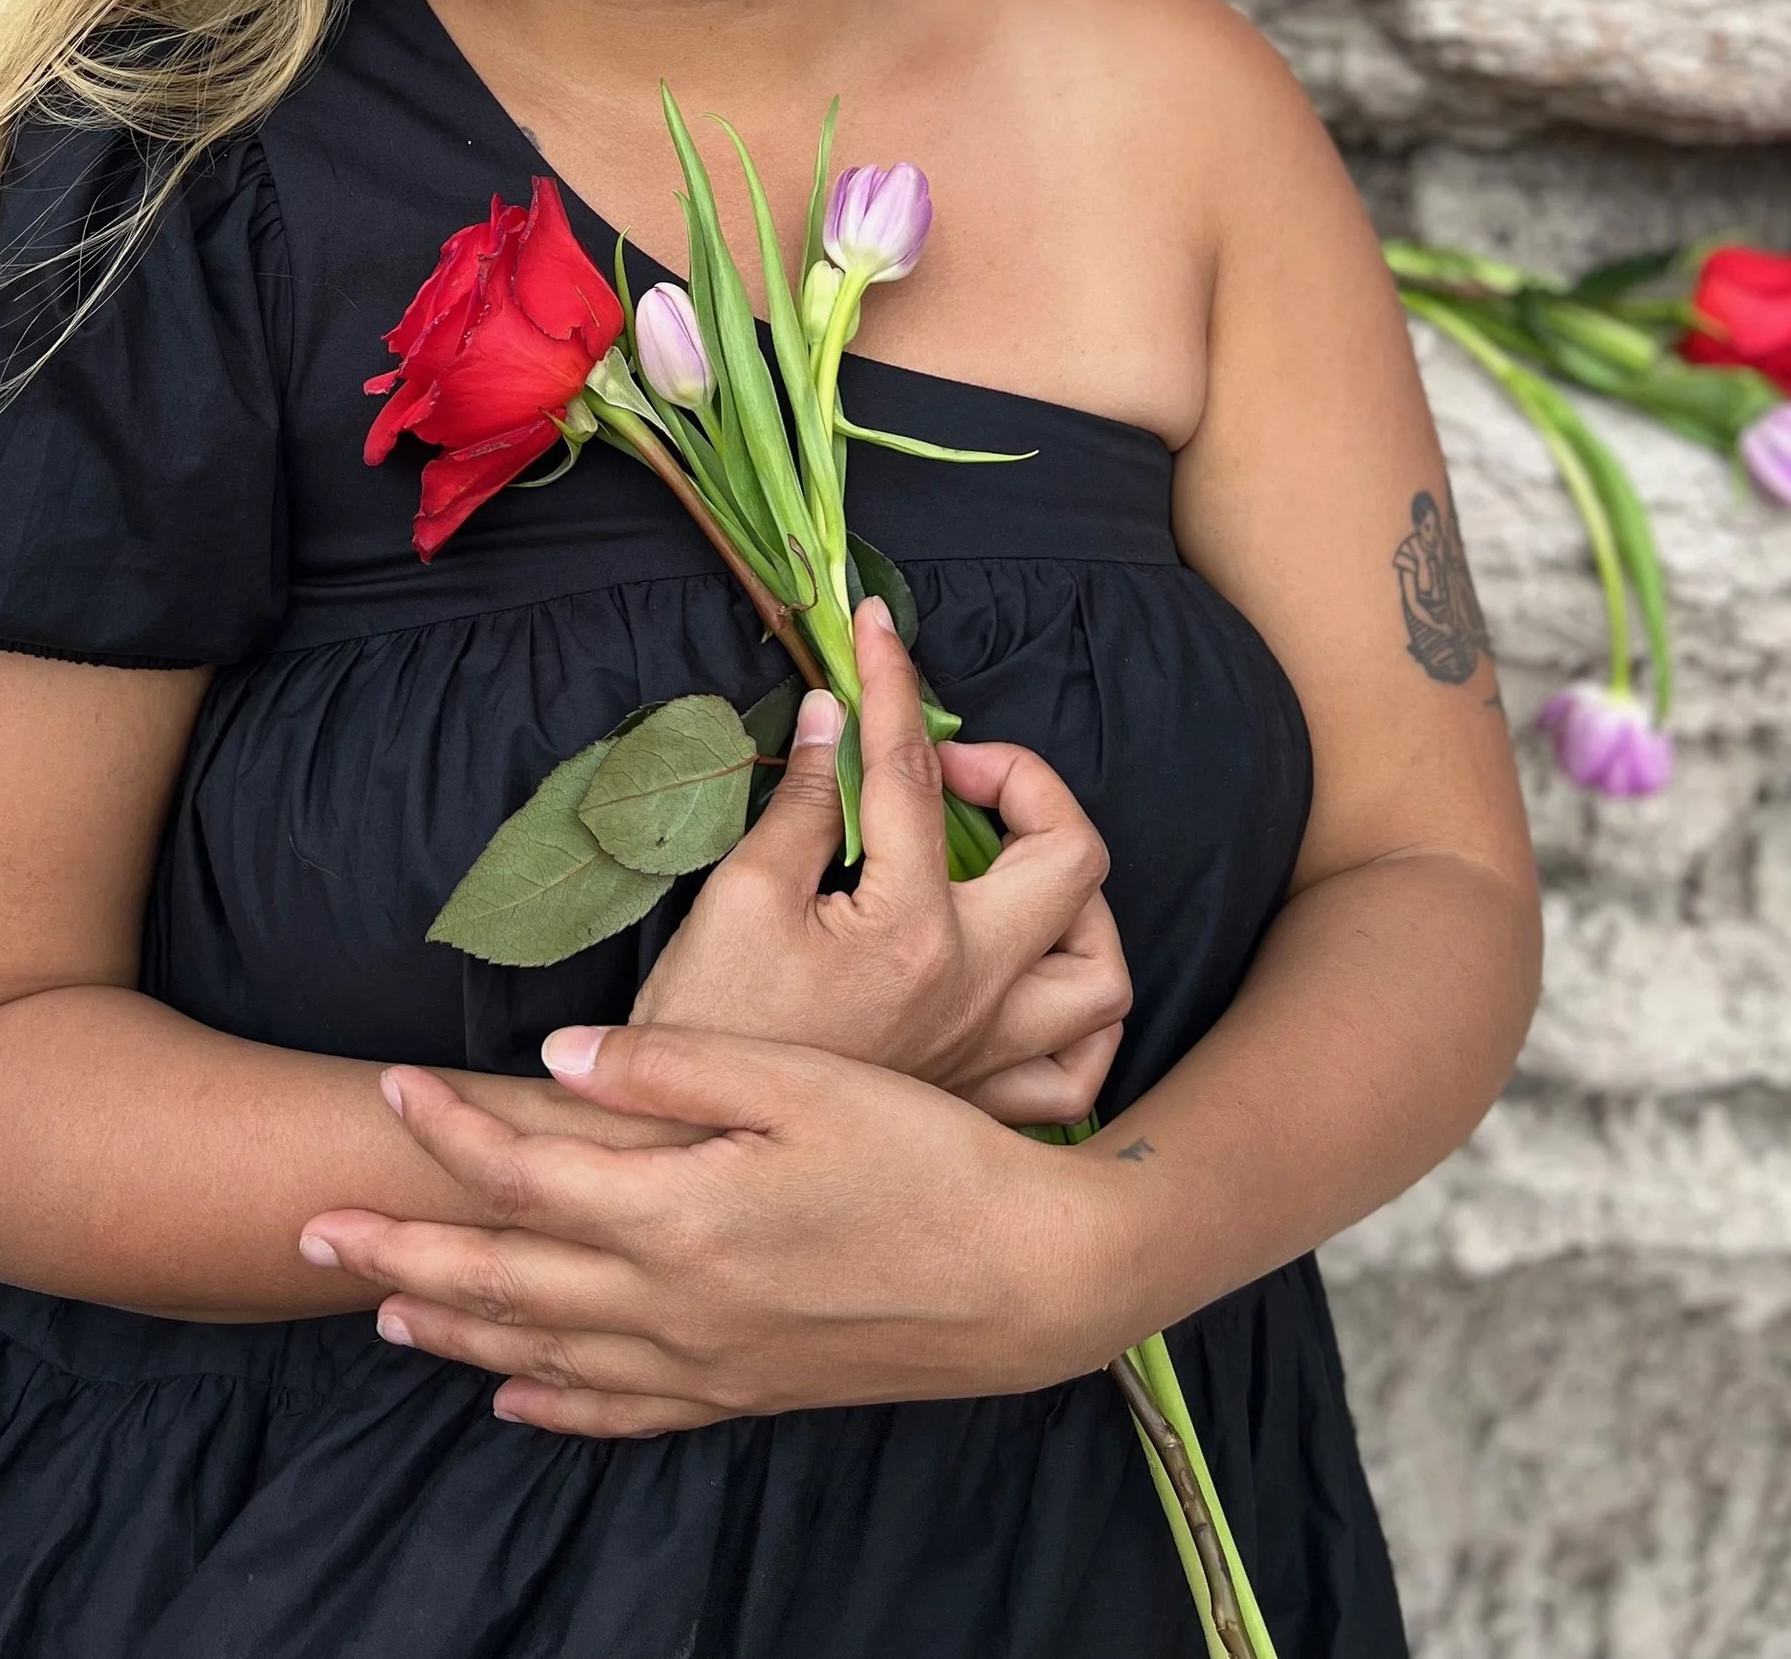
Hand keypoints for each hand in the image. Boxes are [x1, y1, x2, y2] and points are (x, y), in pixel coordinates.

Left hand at [299, 1021, 1111, 1436]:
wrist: (1028, 1281)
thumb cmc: (925, 1159)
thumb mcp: (802, 1082)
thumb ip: (671, 1071)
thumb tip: (555, 1061)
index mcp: (678, 1213)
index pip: (524, 1173)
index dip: (447, 1131)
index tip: (384, 1089)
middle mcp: (671, 1303)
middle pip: (502, 1280)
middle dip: (398, 1256)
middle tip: (309, 1235)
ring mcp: (705, 1362)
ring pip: (544, 1353)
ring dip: (452, 1331)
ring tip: (376, 1310)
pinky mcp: (744, 1393)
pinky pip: (621, 1412)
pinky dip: (552, 1405)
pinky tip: (510, 1398)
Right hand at [631, 594, 1129, 1125]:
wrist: (691, 1158)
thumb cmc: (705, 1028)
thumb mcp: (738, 895)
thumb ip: (806, 802)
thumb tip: (841, 717)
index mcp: (913, 929)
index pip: (917, 776)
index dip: (895, 687)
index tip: (877, 631)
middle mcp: (977, 989)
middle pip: (1070, 858)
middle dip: (1025, 783)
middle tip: (949, 766)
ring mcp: (991, 1051)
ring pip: (1099, 968)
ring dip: (1074, 901)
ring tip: (1007, 867)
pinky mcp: (983, 1101)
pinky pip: (1077, 1068)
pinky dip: (1077, 1017)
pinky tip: (1036, 978)